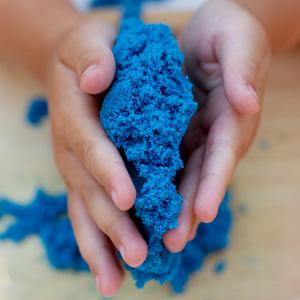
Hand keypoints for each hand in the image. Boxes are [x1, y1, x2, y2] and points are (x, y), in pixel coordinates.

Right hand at [46, 20, 146, 296]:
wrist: (73, 65)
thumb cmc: (88, 51)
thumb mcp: (90, 40)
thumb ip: (93, 55)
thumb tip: (98, 77)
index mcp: (75, 113)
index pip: (91, 145)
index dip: (107, 170)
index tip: (128, 196)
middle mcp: (71, 148)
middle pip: (90, 189)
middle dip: (113, 222)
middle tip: (137, 252)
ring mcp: (76, 167)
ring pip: (86, 210)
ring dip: (103, 246)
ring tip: (117, 281)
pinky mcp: (85, 177)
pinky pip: (88, 212)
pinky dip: (99, 243)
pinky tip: (111, 270)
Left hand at [164, 0, 271, 250]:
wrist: (208, 30)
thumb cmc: (228, 31)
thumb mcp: (236, 40)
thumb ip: (241, 70)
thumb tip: (248, 104)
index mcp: (232, 116)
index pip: (223, 154)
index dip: (213, 183)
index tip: (202, 212)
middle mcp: (215, 133)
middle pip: (202, 176)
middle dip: (189, 209)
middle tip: (173, 242)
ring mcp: (196, 135)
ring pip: (185, 176)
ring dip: (174, 207)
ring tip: (158, 238)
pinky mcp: (177, 132)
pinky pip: (167, 162)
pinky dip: (158, 185)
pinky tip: (144, 205)